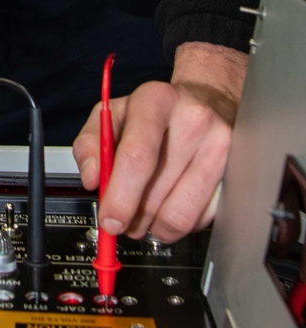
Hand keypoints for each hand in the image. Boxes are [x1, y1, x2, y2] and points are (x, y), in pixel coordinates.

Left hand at [72, 42, 247, 243]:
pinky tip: (173, 202)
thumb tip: (93, 179)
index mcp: (157, 101)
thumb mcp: (111, 114)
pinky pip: (200, 222)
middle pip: (155, 194)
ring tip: (146, 211)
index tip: (109, 220)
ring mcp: (221, 148)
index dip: (120, 196)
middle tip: (123, 217)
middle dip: (132, 218)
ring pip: (179, 216)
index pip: (138, 155)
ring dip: (154, 226)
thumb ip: (90, 143)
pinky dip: (179, 224)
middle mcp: (194, 121)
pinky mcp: (236, 175)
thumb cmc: (154, 113)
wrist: (206, 102)